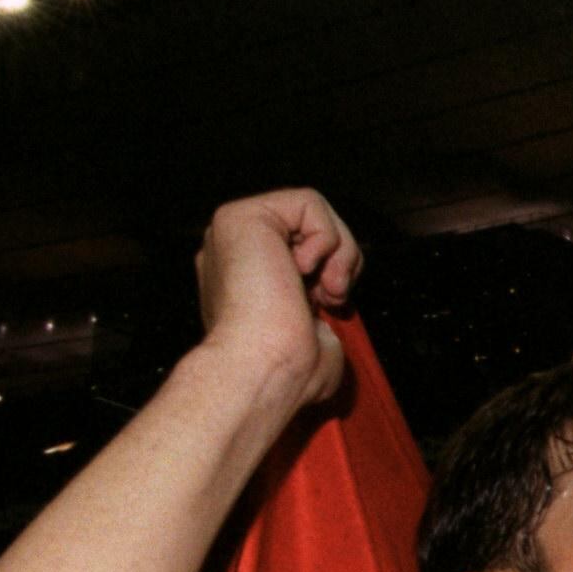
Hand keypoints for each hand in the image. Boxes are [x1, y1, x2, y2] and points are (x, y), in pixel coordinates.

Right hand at [194, 189, 361, 406]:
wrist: (265, 370)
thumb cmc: (288, 369)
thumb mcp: (315, 335)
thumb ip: (317, 308)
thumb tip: (330, 304)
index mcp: (248, 280)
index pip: (304, 251)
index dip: (331, 272)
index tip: (329, 306)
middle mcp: (235, 253)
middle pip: (310, 228)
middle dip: (340, 259)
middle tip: (332, 296)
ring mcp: (233, 233)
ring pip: (313, 211)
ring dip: (339, 250)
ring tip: (326, 288)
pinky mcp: (239, 216)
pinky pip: (307, 201)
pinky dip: (325, 237)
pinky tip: (304, 270)